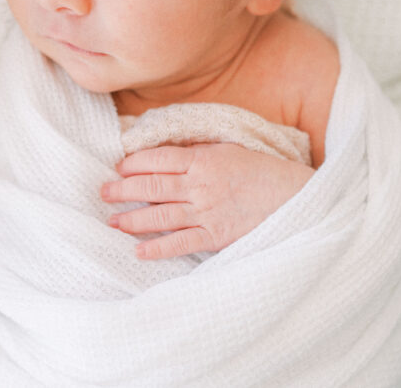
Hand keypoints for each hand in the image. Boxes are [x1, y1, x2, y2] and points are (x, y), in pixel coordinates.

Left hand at [101, 143, 313, 259]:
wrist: (296, 196)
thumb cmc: (263, 170)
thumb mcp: (230, 149)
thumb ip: (199, 151)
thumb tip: (168, 152)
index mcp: (203, 159)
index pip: (158, 159)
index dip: (134, 163)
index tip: (119, 167)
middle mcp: (200, 185)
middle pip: (152, 186)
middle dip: (123, 189)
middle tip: (103, 192)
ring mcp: (207, 212)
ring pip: (160, 215)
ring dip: (132, 219)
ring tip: (111, 221)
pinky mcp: (216, 236)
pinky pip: (181, 242)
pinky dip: (158, 248)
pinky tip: (139, 251)